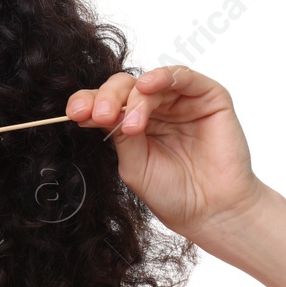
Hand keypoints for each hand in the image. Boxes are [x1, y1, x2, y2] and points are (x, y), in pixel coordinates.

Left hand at [66, 66, 268, 241]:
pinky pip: (184, 76)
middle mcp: (157, 110)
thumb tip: (98, 111)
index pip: (107, 105)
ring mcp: (182, 102)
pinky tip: (149, 86)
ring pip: (151, 83)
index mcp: (134, 125)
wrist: (211, 210)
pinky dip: (165, 76)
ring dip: (135, 97)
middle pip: (125, 88)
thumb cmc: (174, 194)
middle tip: (100, 115)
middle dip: (108, 98)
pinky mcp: (209, 97)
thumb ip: (120, 137)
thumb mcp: (134, 166)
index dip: (90, 103)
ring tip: (129, 122)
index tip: (74, 113)